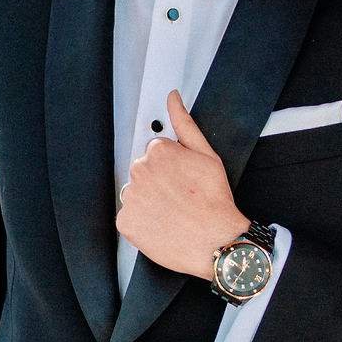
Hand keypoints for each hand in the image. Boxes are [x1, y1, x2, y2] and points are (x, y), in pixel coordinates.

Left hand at [116, 89, 247, 278]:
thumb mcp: (207, 155)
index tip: (183, 181)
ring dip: (149, 201)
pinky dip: (142, 222)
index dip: (172, 168)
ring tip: (172, 212)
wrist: (216, 243)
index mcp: (158, 151)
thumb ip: (185, 123)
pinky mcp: (126, 222)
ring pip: (135, 194)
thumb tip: (173, 98)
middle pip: (143, 172)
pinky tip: (161, 224)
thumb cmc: (215, 202)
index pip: (156, 153)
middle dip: (159, 182)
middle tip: (180, 197)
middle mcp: (140, 171)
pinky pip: (129, 217)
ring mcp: (131, 197)